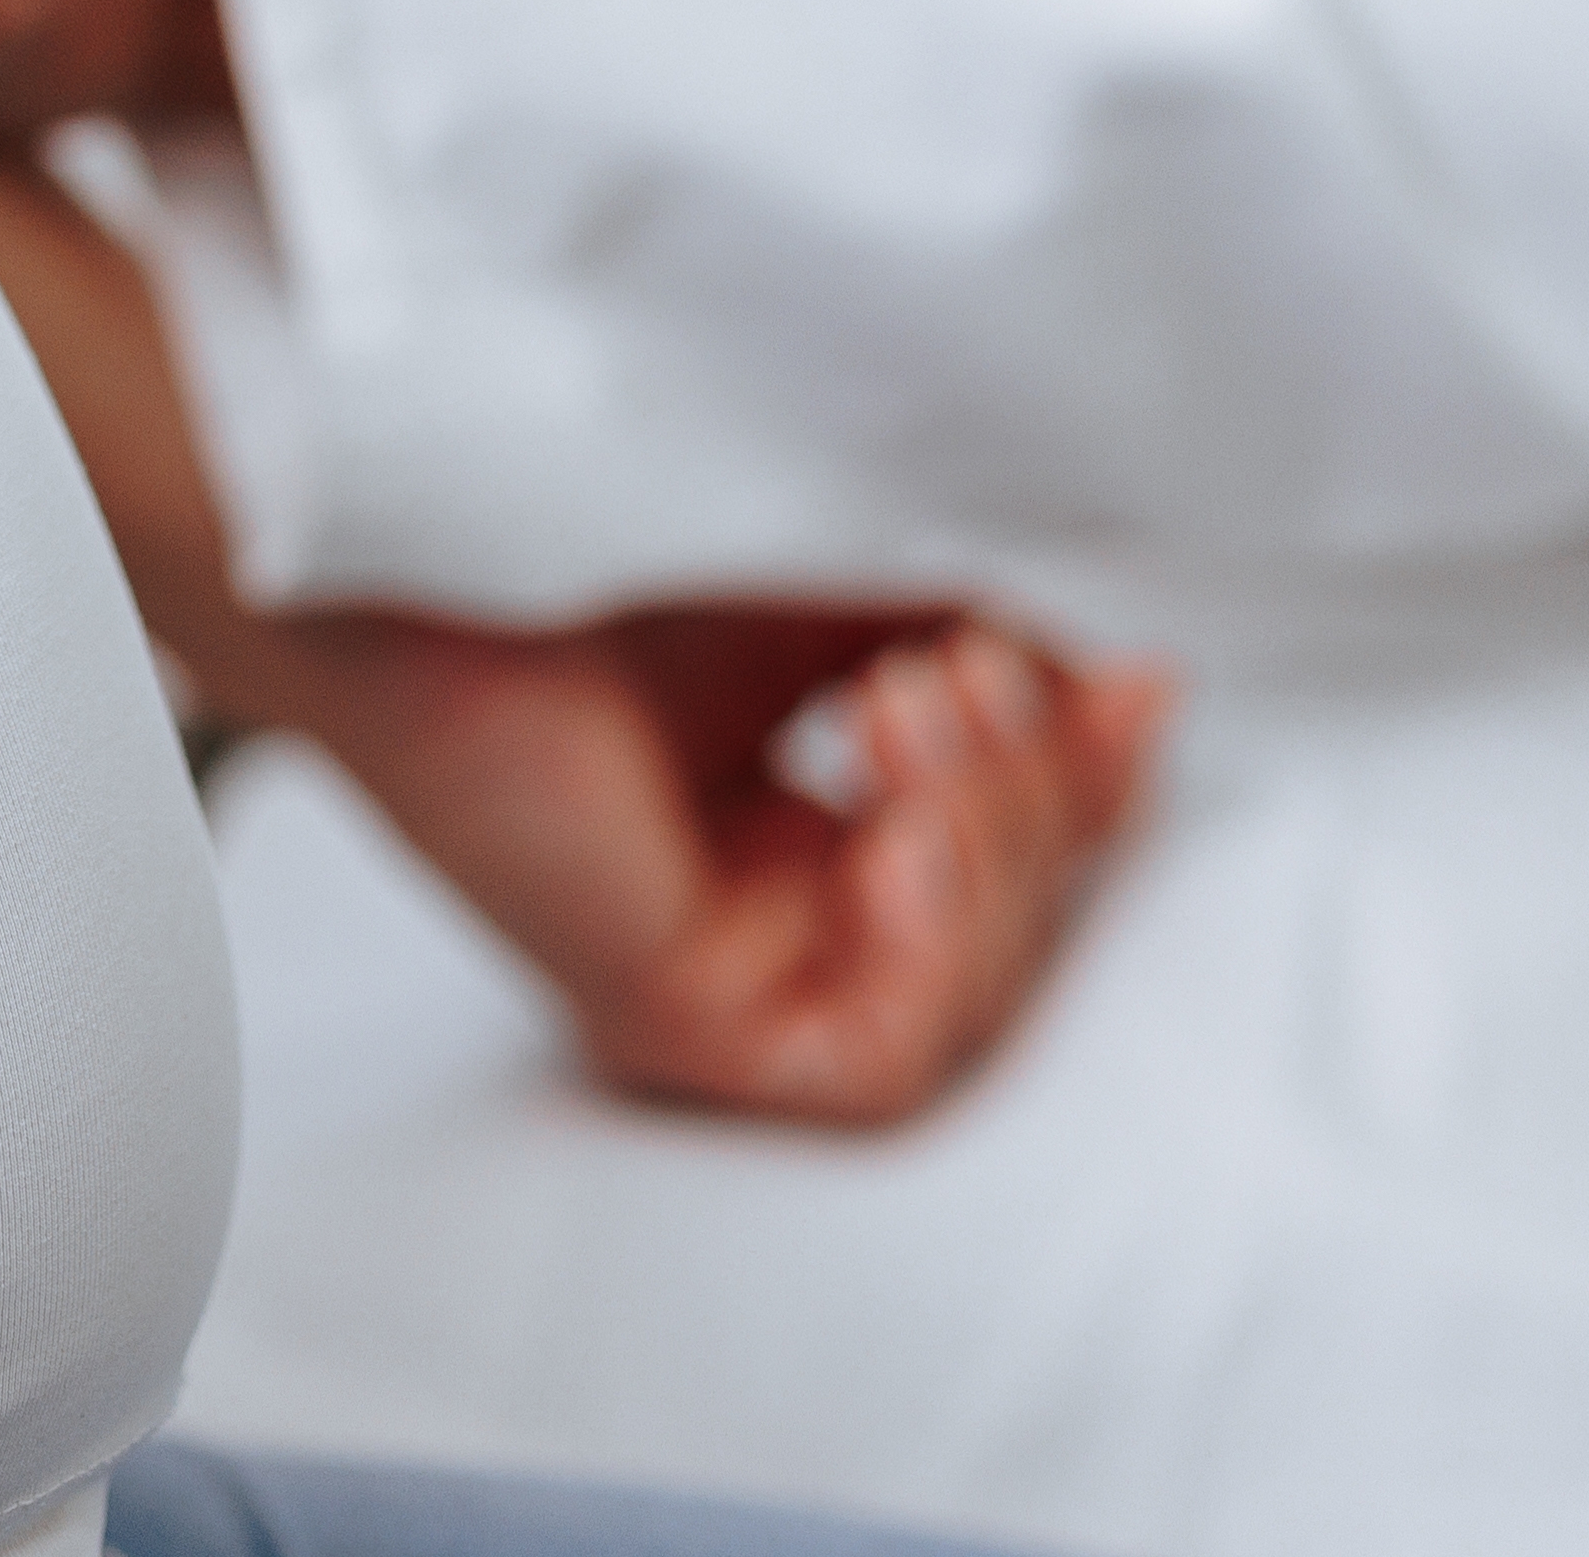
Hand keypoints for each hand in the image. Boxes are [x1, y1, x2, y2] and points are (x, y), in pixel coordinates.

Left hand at [265, 598, 1174, 1127]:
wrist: (443, 520)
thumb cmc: (610, 528)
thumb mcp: (855, 589)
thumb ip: (998, 647)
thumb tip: (1145, 689)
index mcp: (783, 822)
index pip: (1002, 854)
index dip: (1085, 782)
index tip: (1126, 673)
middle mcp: (747, 913)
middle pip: (1002, 931)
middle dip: (1034, 801)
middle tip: (963, 667)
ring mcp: (710, 976)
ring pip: (958, 1000)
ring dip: (983, 846)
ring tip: (908, 705)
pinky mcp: (671, 1021)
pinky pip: (869, 1068)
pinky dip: (926, 957)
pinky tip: (892, 840)